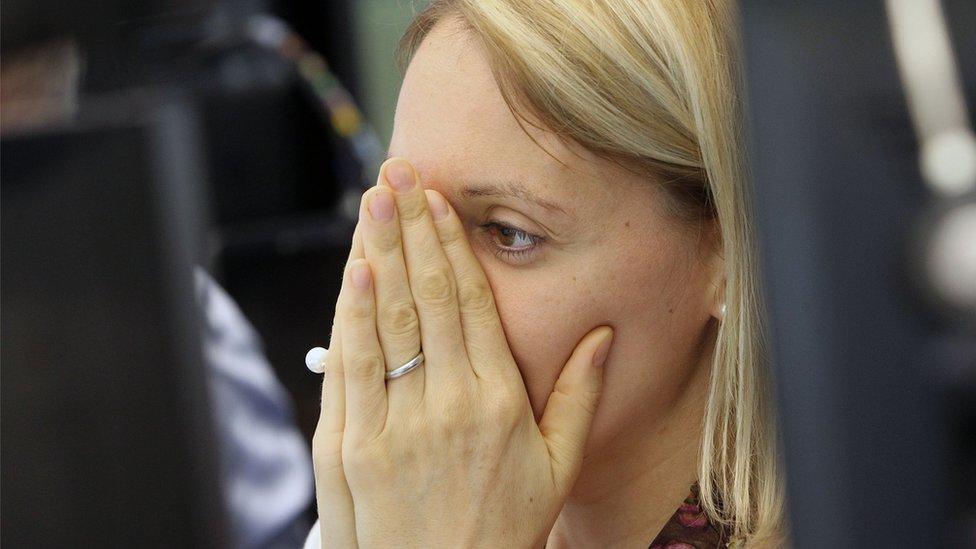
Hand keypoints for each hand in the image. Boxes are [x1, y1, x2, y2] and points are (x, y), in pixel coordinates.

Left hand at [313, 158, 613, 547]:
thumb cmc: (503, 527)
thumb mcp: (557, 466)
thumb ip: (578, 395)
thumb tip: (604, 334)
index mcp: (497, 403)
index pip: (469, 304)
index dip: (451, 246)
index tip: (438, 201)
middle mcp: (444, 404)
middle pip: (423, 299)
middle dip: (409, 231)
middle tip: (396, 178)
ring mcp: (390, 424)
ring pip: (383, 322)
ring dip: (375, 257)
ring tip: (371, 207)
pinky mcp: (348, 447)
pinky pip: (350, 368)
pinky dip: (348, 317)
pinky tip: (352, 275)